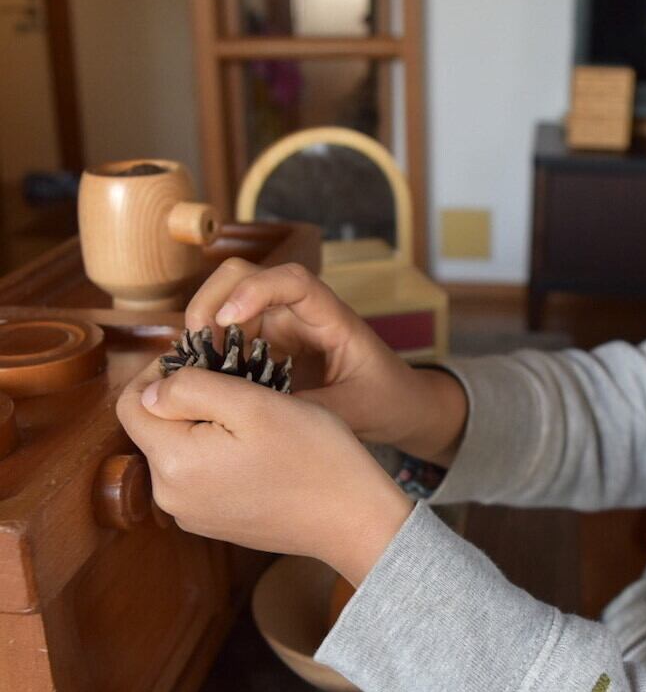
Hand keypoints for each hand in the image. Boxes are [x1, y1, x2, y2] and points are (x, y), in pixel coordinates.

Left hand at [117, 363, 412, 583]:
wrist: (354, 519)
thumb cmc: (314, 456)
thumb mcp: (254, 403)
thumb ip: (192, 388)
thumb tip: (152, 389)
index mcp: (173, 462)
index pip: (132, 403)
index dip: (161, 371)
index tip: (205, 358)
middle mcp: (171, 496)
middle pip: (156, 428)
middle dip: (188, 399)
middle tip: (239, 385)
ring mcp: (192, 514)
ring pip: (180, 450)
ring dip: (206, 425)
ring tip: (255, 416)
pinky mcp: (215, 522)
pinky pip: (201, 476)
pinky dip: (220, 454)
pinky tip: (260, 449)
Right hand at [184, 259, 465, 462]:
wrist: (403, 406)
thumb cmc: (387, 400)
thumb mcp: (354, 412)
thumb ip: (307, 412)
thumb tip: (250, 413)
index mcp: (332, 318)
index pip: (291, 280)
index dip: (254, 290)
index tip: (227, 321)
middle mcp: (302, 313)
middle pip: (243, 277)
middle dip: (211, 302)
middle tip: (195, 349)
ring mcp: (282, 327)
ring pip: (228, 304)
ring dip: (204, 329)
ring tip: (195, 369)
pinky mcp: (269, 347)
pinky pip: (229, 336)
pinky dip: (210, 350)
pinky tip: (204, 378)